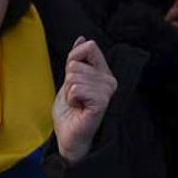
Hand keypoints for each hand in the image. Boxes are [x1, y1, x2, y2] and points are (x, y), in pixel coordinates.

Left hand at [53, 37, 116, 164]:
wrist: (69, 138)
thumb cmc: (70, 113)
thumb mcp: (69, 81)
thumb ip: (76, 60)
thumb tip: (82, 38)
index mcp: (104, 73)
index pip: (89, 47)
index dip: (73, 61)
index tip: (73, 81)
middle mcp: (109, 80)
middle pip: (76, 63)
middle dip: (68, 83)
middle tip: (75, 99)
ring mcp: (107, 91)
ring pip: (74, 77)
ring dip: (68, 93)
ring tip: (77, 105)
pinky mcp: (102, 102)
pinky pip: (77, 89)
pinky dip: (71, 99)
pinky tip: (79, 109)